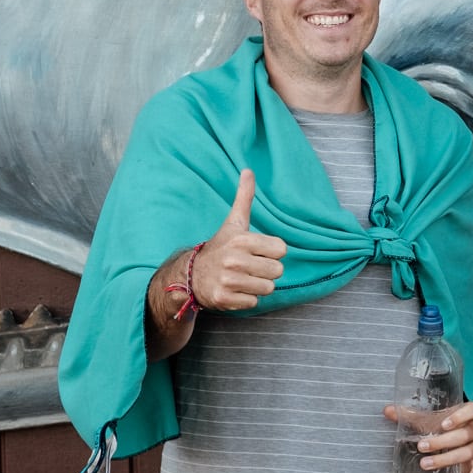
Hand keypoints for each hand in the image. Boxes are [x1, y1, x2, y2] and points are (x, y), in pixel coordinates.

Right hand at [190, 170, 287, 310]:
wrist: (190, 275)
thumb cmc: (220, 247)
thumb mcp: (233, 222)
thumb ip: (244, 198)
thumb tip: (248, 170)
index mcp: (241, 239)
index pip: (282, 250)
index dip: (272, 252)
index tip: (256, 251)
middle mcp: (234, 260)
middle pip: (277, 271)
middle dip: (266, 271)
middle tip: (249, 267)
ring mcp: (228, 281)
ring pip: (268, 288)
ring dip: (258, 285)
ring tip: (242, 278)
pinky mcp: (224, 299)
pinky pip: (254, 302)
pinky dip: (246, 299)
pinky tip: (234, 290)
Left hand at [383, 400, 472, 472]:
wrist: (457, 442)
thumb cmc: (441, 428)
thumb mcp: (428, 420)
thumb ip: (410, 415)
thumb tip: (387, 411)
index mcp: (469, 414)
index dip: (460, 416)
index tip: (443, 425)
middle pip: (466, 434)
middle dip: (443, 442)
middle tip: (422, 447)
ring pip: (469, 454)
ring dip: (447, 460)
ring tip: (425, 464)